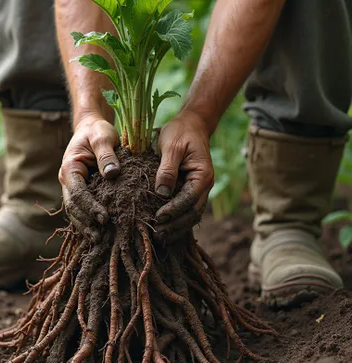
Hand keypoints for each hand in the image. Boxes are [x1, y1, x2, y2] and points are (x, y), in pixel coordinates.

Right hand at [59, 114, 120, 241]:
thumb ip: (106, 154)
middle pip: (73, 207)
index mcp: (70, 168)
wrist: (91, 129)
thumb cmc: (97, 131)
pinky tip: (98, 232)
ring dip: (85, 226)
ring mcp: (72, 187)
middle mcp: (67, 180)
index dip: (90, 207)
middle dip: (86, 222)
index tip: (104, 218)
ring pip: (75, 211)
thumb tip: (112, 174)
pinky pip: (81, 209)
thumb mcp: (103, 136)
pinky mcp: (80, 191)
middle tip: (101, 236)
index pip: (77, 193)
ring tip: (99, 240)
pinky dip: (87, 221)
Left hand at [154, 113, 213, 242]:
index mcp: (203, 175)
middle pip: (192, 213)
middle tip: (158, 235)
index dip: (173, 210)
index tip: (157, 217)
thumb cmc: (180, 132)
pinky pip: (186, 210)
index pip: (188, 199)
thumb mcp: (172, 146)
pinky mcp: (191, 190)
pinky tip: (166, 229)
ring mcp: (199, 190)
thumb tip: (162, 193)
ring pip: (190, 215)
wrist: (191, 125)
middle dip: (175, 225)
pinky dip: (177, 221)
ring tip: (160, 237)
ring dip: (177, 227)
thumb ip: (167, 169)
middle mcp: (204, 186)